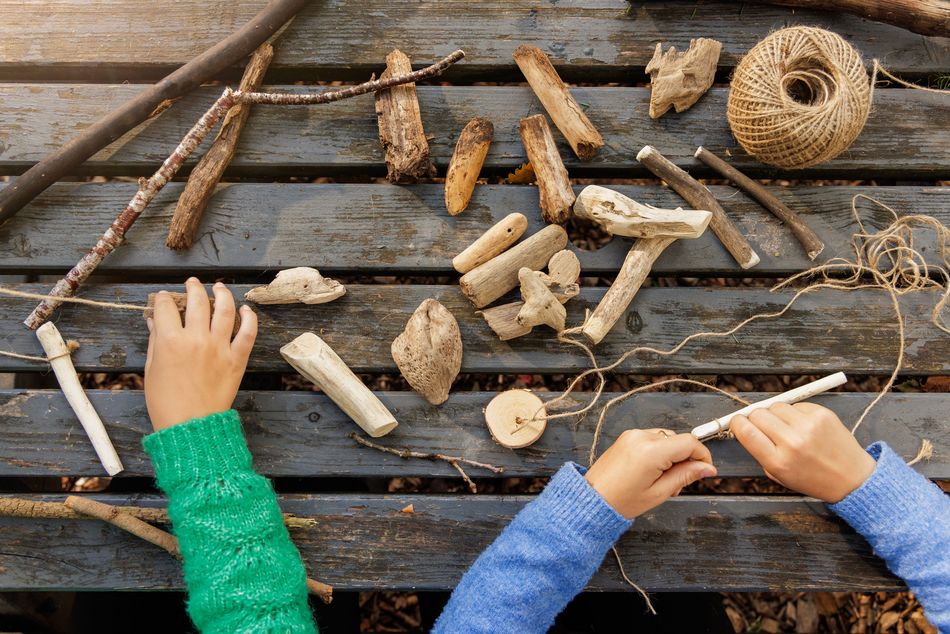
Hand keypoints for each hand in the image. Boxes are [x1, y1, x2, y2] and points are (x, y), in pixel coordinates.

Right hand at [145, 278, 256, 430]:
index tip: (165, 298)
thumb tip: (154, 320)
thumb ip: (155, 340)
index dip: (164, 298)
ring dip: (221, 294)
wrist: (190, 427)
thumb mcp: (152, 369)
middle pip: (197, 301)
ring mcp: (219, 348)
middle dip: (193, 288)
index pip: (167, 307)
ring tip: (219, 287)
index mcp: (170, 341)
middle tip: (192, 283)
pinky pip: (248, 332)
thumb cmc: (165, 402)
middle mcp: (196, 339)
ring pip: (224, 310)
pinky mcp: (237, 359)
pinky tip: (245, 310)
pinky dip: (249, 318)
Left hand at [584, 429, 716, 518]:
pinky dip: (659, 452)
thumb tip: (707, 468)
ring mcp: (632, 435)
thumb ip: (685, 476)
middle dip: (685, 459)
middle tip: (678, 484)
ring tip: (663, 480)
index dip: (702, 456)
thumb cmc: (621, 500)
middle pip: (678, 440)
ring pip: (666, 439)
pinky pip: (652, 439)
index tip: (705, 470)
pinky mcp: (627, 437)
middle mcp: (641, 437)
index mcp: (651, 451)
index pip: (689, 443)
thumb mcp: (659, 492)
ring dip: (672, 456)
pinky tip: (653, 471)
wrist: (592, 499)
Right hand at [731, 402, 875, 502]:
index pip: (746, 431)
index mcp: (778, 462)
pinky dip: (795, 413)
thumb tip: (745, 425)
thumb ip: (760, 451)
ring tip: (788, 428)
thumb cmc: (812, 478)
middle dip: (755, 418)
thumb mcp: (778, 474)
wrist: (851, 478)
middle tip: (764, 426)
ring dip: (776, 415)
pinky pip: (795, 405)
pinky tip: (804, 426)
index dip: (737, 423)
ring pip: (776, 406)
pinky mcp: (822, 414)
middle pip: (758, 414)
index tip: (738, 423)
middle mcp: (793, 442)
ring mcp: (808, 426)